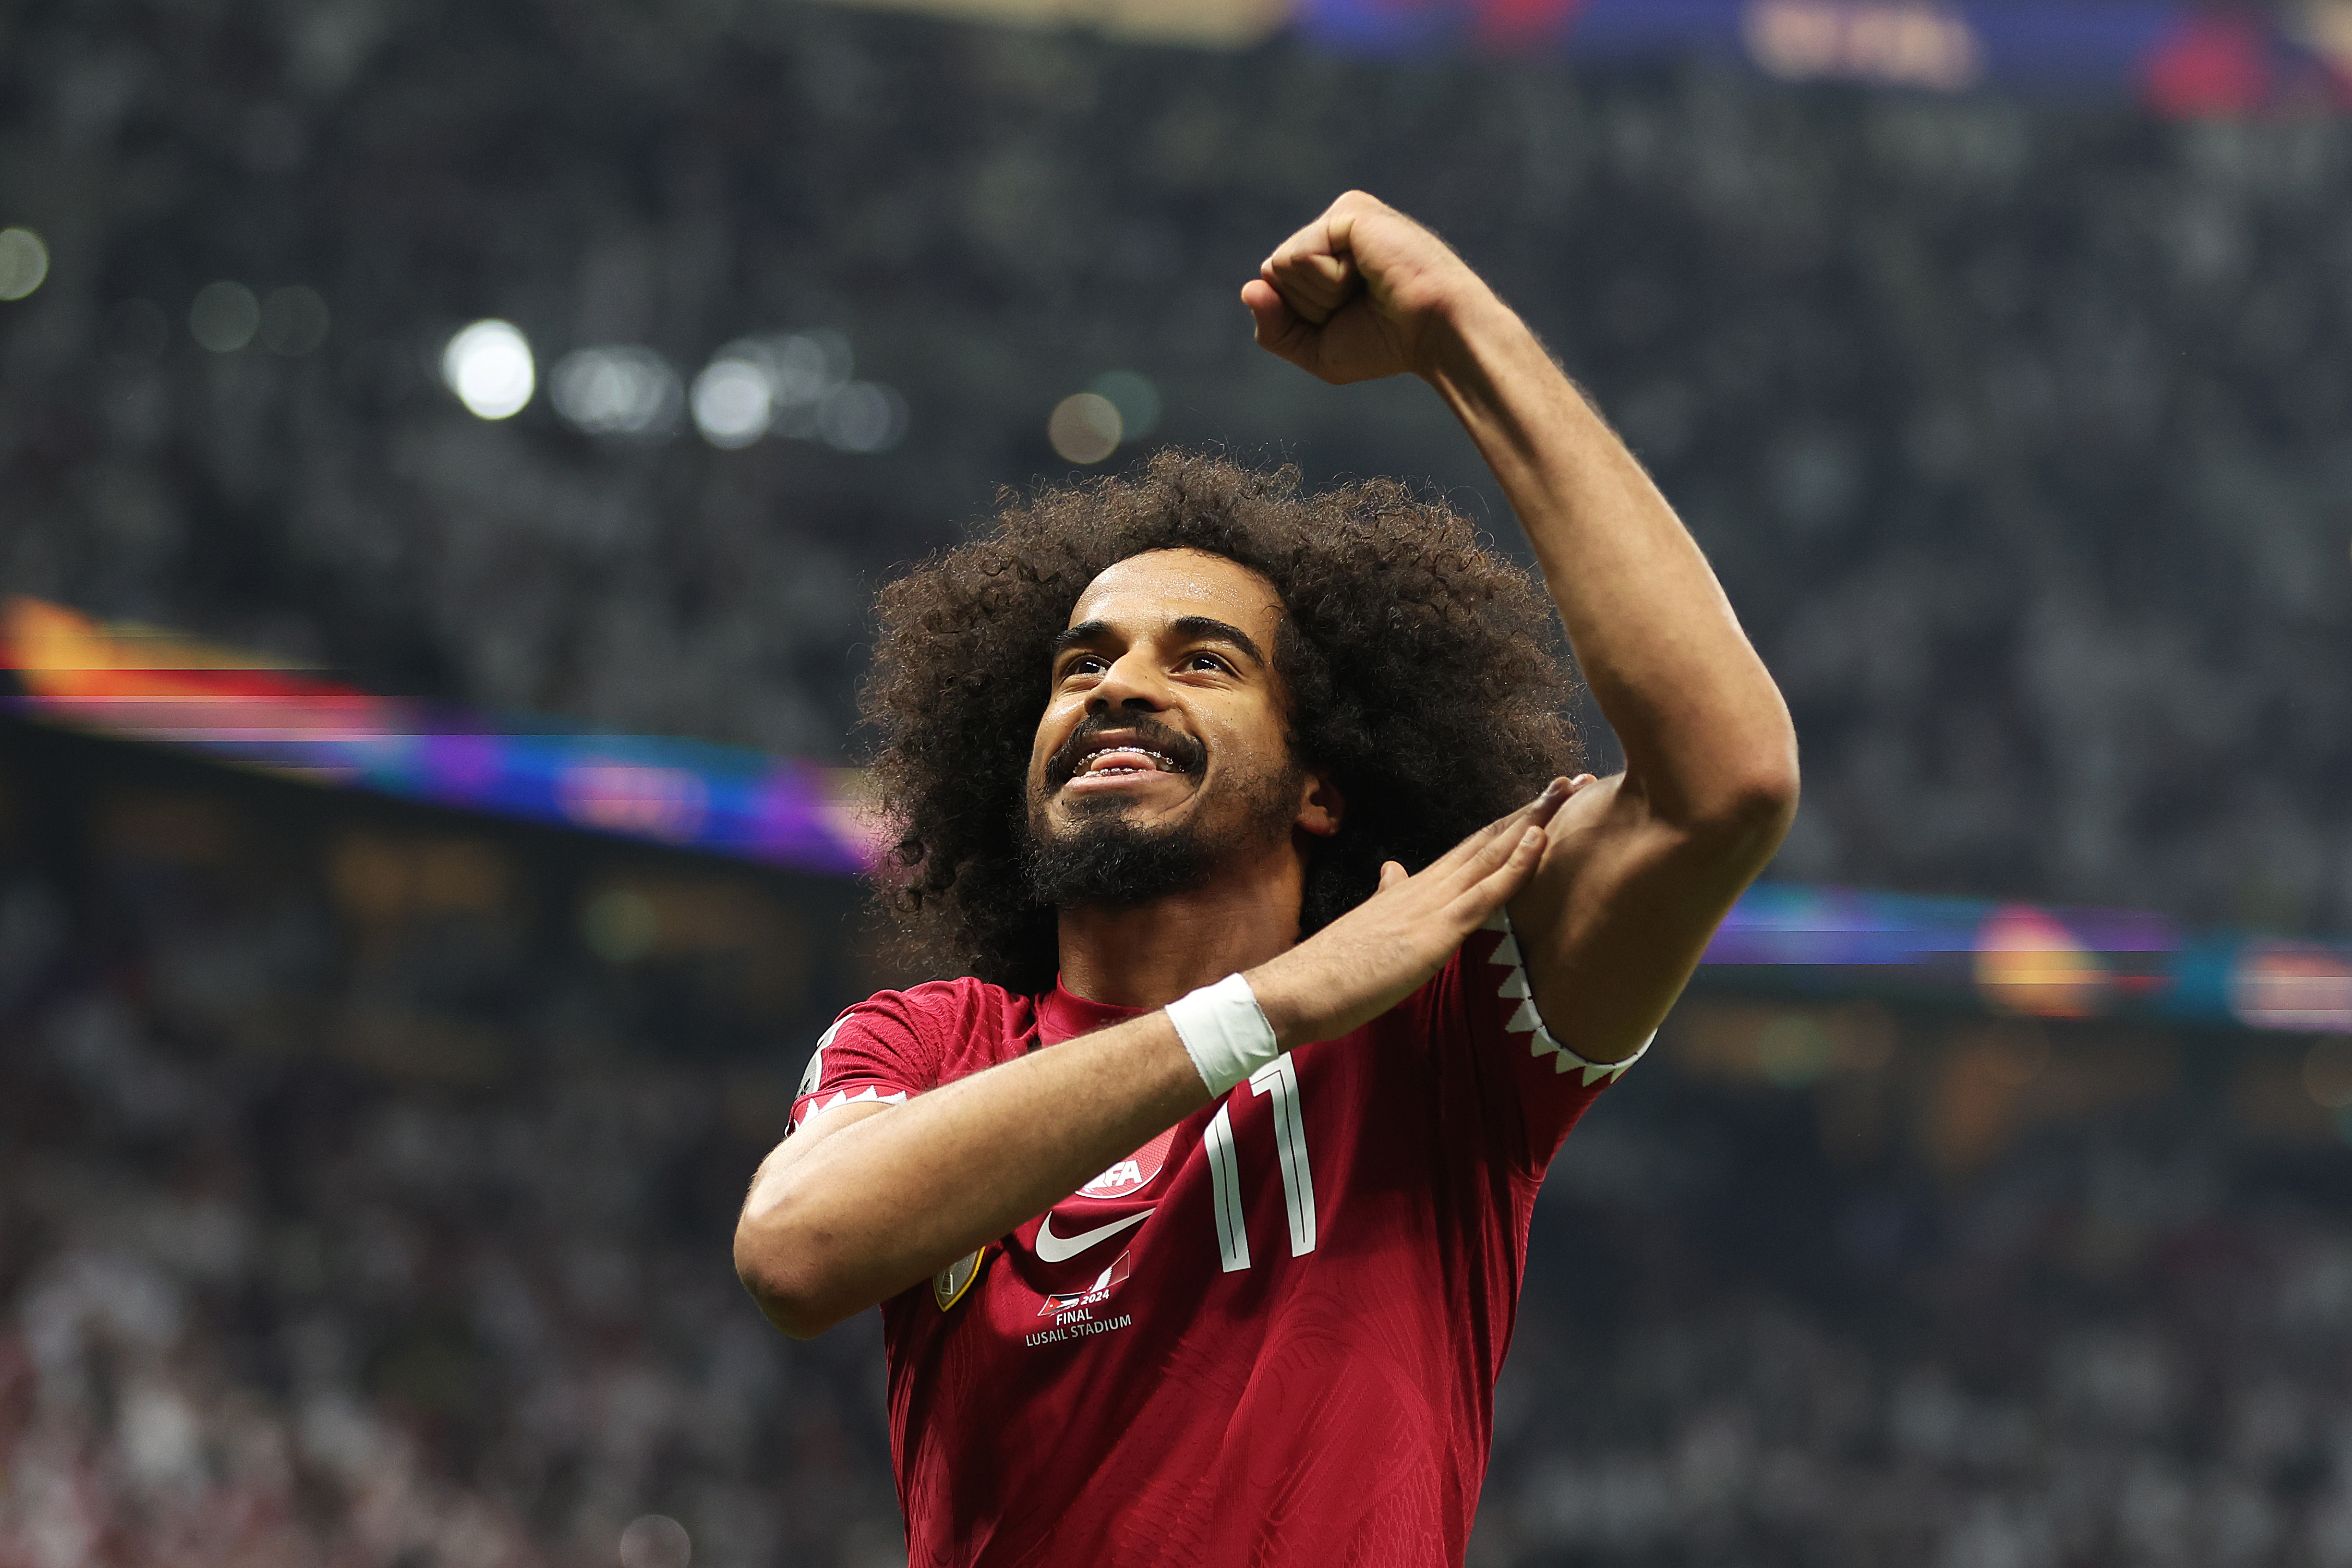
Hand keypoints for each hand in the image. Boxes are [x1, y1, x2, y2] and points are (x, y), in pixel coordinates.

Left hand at [1240, 191, 1495, 385]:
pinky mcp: (1349, 210)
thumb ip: (1274, 328)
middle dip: (1309, 306)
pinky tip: (1368, 274)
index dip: (1301, 317)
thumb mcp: (1317, 350)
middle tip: (1362, 304)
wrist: (1437, 333)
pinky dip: (1328, 281)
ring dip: (1320, 295)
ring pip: (1280, 266)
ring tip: (1368, 288)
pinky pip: (1299, 257)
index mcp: (1327, 254)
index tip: (1350, 317)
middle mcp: (1333, 228)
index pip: (1274, 285)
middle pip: (1273, 273)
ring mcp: (1341, 215)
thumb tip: (1248, 288)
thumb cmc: (1387, 343)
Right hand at [1244, 776, 1592, 1047]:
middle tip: (1573, 780)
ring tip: (1570, 789)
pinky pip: (1485, 893)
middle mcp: (1427, 885)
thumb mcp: (1368, 924)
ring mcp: (1432, 904)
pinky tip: (1542, 838)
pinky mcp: (1435, 931)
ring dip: (1535, 820)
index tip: (1541, 803)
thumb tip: (1394, 869)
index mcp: (1414, 888)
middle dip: (1533, 809)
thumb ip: (1387, 896)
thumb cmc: (1331, 970)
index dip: (1509, 825)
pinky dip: (1517, 864)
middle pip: (1489, 839)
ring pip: (1494, 853)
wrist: (1297, 989)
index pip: (1472, 848)